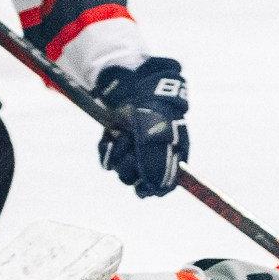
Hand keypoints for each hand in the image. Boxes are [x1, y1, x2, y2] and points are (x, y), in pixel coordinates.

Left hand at [93, 56, 189, 197]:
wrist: (134, 90)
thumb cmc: (152, 113)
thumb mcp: (155, 137)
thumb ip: (154, 164)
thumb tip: (150, 189)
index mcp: (171, 158)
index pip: (164, 186)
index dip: (153, 188)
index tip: (143, 187)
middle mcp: (152, 159)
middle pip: (139, 182)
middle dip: (132, 167)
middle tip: (132, 149)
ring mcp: (133, 153)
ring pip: (122, 173)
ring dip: (120, 156)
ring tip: (124, 136)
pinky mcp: (116, 148)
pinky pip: (107, 162)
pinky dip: (108, 149)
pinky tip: (113, 135)